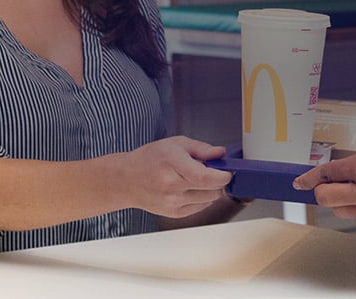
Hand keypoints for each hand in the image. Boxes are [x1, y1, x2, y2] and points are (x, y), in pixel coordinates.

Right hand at [115, 136, 231, 218]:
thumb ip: (201, 148)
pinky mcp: (174, 213)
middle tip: (212, 170)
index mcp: (172, 164)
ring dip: (211, 189)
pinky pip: (201, 207)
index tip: (229, 171)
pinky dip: (202, 198)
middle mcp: (171, 186)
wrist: (126, 180)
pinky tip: (190, 188)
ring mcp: (172, 202)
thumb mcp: (176, 144)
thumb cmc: (150, 159)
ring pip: (209, 199)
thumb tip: (221, 153)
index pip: (205, 177)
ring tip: (196, 178)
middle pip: (211, 189)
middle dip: (218, 180)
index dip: (223, 175)